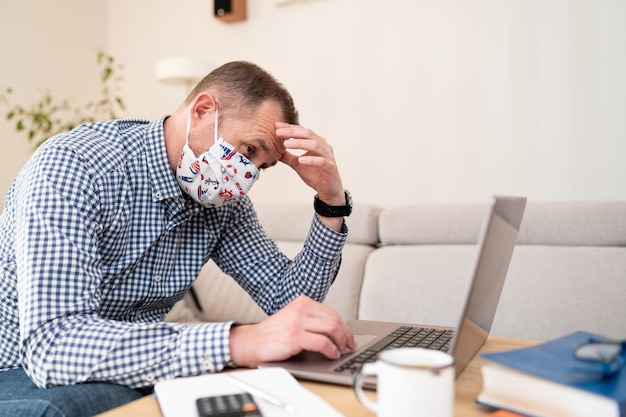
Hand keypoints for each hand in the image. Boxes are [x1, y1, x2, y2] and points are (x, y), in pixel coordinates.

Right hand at [228, 295, 356, 367]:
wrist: (251, 343)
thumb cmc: (272, 334)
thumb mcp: (293, 319)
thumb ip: (311, 320)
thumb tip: (336, 332)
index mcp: (302, 302)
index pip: (332, 313)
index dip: (345, 327)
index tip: (349, 337)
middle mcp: (300, 309)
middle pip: (335, 319)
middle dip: (346, 335)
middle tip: (349, 346)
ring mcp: (297, 321)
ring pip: (332, 329)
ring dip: (341, 343)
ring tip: (341, 351)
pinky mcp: (294, 336)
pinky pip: (322, 343)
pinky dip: (331, 350)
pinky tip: (332, 354)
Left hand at [276, 122, 344, 206]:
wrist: (328, 191)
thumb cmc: (316, 175)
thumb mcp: (298, 164)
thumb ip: (288, 156)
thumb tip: (274, 151)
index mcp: (316, 142)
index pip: (302, 131)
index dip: (289, 128)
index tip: (276, 126)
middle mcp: (323, 146)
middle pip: (308, 134)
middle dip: (292, 132)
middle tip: (278, 132)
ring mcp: (328, 156)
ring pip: (315, 145)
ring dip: (300, 143)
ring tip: (286, 144)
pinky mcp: (331, 168)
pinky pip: (322, 161)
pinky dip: (311, 160)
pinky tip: (301, 160)